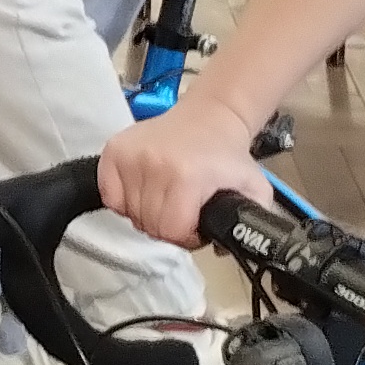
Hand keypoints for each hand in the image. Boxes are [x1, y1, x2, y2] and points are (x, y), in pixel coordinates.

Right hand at [97, 93, 267, 249]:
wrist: (210, 117)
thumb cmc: (225, 155)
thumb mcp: (254, 189)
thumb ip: (250, 220)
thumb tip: (225, 246)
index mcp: (187, 176)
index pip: (172, 231)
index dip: (186, 236)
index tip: (195, 224)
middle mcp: (155, 164)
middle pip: (150, 225)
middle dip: (167, 226)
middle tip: (182, 211)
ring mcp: (132, 156)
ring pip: (129, 214)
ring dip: (148, 214)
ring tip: (166, 198)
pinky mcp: (115, 150)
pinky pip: (110, 196)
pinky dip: (124, 200)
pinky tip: (144, 190)